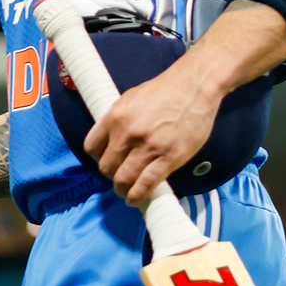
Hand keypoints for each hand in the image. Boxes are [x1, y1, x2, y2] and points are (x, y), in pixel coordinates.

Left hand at [84, 63, 220, 205]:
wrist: (194, 86)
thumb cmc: (164, 91)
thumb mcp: (130, 98)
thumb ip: (117, 119)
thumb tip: (109, 139)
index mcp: (115, 116)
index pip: (91, 147)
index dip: (97, 157)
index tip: (104, 160)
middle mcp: (128, 133)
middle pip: (106, 166)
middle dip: (110, 175)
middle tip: (117, 176)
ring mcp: (148, 147)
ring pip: (123, 179)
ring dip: (122, 189)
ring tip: (125, 191)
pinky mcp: (169, 158)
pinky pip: (146, 184)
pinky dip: (138, 195)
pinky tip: (135, 199)